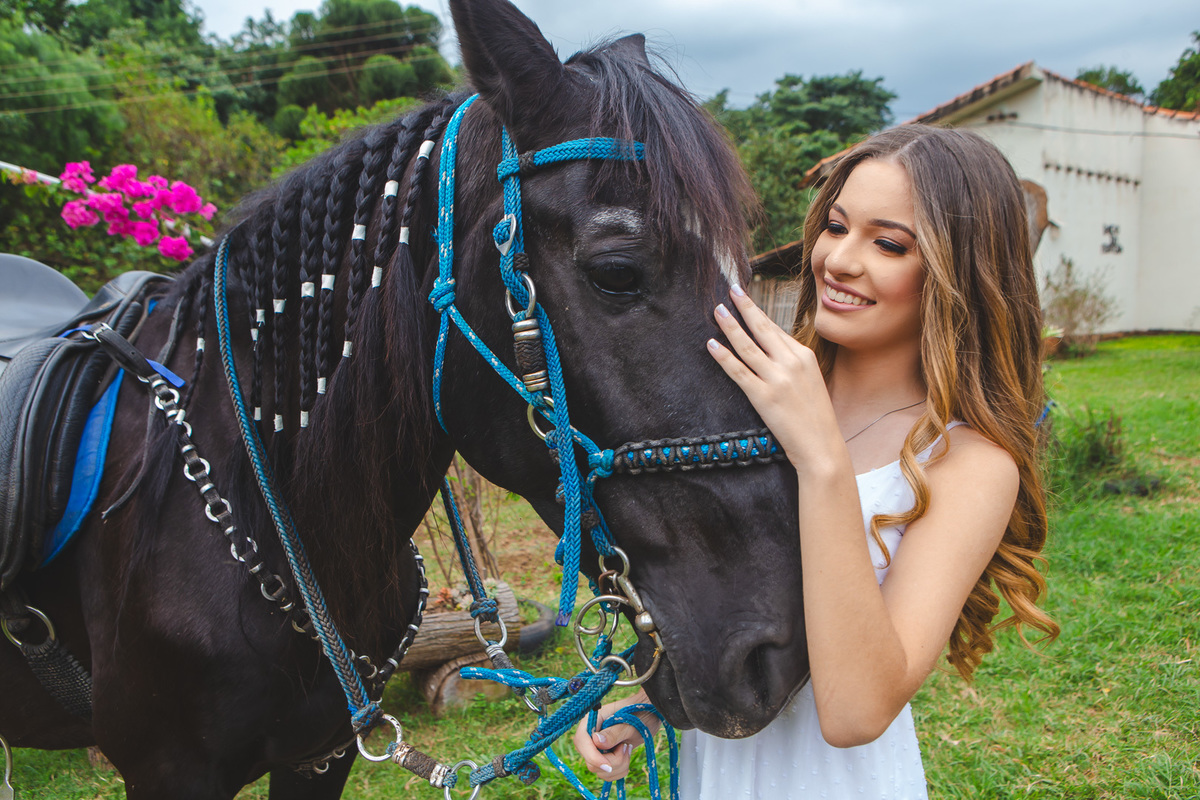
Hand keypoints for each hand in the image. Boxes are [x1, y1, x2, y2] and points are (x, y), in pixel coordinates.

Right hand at [572, 692, 657, 780]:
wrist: (648, 716)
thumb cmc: (639, 713)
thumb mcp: (629, 722)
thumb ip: (613, 733)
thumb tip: (596, 741)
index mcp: (592, 720)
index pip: (581, 741)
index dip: (592, 756)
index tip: (608, 765)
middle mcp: (590, 736)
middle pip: (590, 761)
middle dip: (611, 762)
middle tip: (626, 747)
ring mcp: (596, 748)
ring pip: (599, 771)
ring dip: (618, 767)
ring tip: (628, 749)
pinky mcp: (604, 758)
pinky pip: (606, 774)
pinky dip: (619, 771)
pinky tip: (626, 756)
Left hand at [707, 286, 839, 467]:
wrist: (821, 446)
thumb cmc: (816, 417)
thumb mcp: (811, 382)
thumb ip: (793, 364)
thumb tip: (772, 351)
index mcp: (804, 356)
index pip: (775, 330)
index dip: (757, 313)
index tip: (744, 300)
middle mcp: (791, 362)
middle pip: (762, 329)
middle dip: (744, 307)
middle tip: (731, 291)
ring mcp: (777, 379)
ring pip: (747, 346)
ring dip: (730, 326)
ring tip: (718, 311)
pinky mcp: (764, 397)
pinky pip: (739, 371)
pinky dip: (723, 356)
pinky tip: (712, 345)